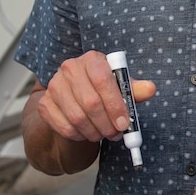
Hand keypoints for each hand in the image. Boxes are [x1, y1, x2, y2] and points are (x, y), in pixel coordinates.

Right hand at [37, 50, 156, 142]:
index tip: (125, 123)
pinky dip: (79, 135)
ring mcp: (54, 86)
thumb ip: (135, 89)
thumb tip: (150, 89)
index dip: (116, 105)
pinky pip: (65, 127)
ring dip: (95, 132)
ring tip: (104, 134)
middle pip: (90, 102)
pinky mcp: (45, 104)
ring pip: (77, 118)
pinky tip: (87, 133)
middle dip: (107, 123)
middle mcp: (69, 68)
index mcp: (91, 59)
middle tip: (116, 134)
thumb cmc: (101, 91)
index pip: (103, 80)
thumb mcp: (120, 87)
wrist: (73, 99)